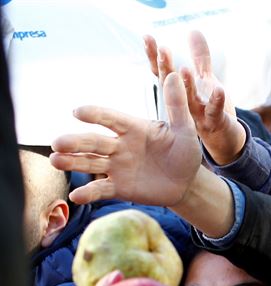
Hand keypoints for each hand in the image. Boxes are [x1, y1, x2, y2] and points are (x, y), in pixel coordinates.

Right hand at [50, 72, 201, 206]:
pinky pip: (100, 189)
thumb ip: (177, 106)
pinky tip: (75, 196)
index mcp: (133, 128)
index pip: (110, 118)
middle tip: (57, 143)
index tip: (78, 112)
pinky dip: (88, 193)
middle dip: (75, 142)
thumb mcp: (185, 130)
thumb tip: (176, 75)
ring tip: (55, 160)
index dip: (95, 115)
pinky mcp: (119, 187)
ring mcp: (117, 167)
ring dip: (72, 162)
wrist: (187, 183)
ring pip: (90, 162)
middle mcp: (119, 146)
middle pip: (93, 142)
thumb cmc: (185, 152)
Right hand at [144, 31, 245, 164]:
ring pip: (190, 101)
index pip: (163, 73)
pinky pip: (215, 112)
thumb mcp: (206, 80)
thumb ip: (200, 57)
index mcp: (180, 93)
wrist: (224, 142)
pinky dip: (217, 101)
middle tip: (162, 50)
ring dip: (187, 86)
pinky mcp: (215, 122)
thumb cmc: (211, 110)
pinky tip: (219, 90)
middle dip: (166, 68)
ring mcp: (198, 115)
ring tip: (184, 69)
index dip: (154, 57)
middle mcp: (184, 105)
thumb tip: (193, 31)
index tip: (147, 38)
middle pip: (172, 85)